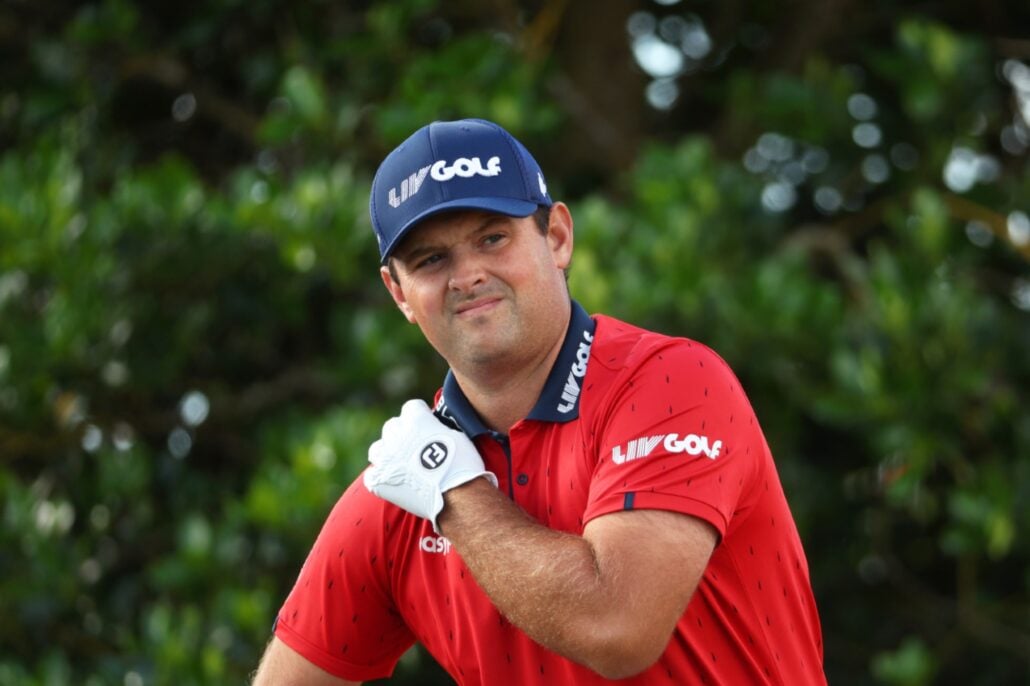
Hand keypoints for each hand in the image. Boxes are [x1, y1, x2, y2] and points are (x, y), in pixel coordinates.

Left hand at [364, 399, 497, 532]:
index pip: (412, 408)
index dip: (420, 417)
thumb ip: (439, 429)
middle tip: (416, 448)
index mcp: (416, 420)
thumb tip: (435, 431)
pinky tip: (395, 482)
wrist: (458, 497)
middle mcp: (396, 434)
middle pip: (393, 426)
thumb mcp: (458, 436)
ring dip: (388, 454)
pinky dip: (382, 478)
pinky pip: (373, 475)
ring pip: (378, 449)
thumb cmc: (463, 466)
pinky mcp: (379, 481)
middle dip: (403, 434)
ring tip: (402, 465)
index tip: (427, 426)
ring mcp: (385, 458)